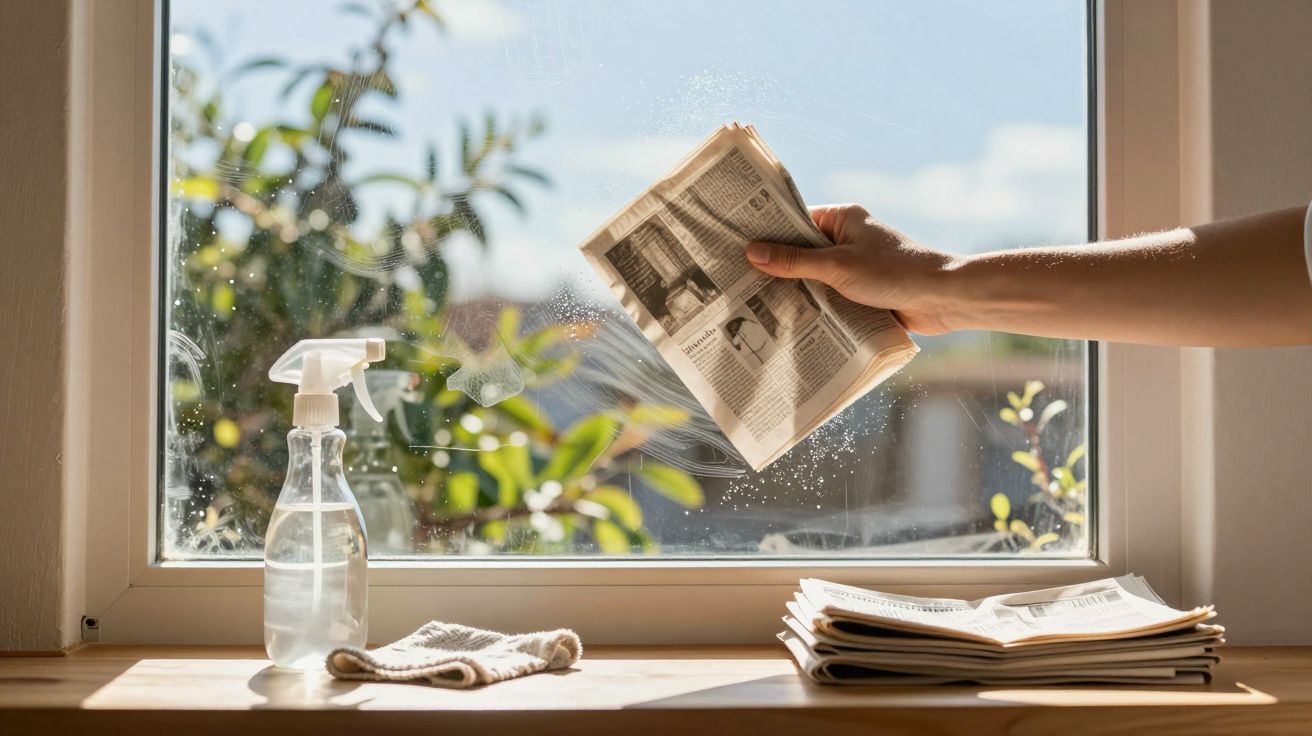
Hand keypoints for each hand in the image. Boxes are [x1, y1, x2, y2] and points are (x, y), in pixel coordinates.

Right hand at [744, 204, 958, 334]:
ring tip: (755, 305)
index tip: (738, 246)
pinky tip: (789, 322)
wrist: (943, 298)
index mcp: (842, 219)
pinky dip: (814, 307)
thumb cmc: (895, 272)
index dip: (768, 234)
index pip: (796, 222)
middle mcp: (847, 239)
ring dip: (796, 291)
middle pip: (802, 252)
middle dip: (777, 268)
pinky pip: (830, 297)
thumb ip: (795, 261)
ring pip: (814, 278)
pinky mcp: (862, 292)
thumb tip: (753, 252)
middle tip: (739, 281)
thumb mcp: (838, 266)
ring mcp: (855, 267)